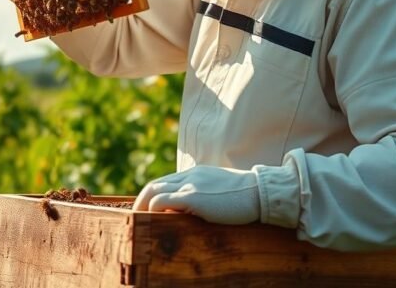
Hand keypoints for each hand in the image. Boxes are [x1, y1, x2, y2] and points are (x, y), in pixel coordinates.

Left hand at [133, 165, 260, 223]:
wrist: (259, 191)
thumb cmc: (245, 196)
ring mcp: (190, 185)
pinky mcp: (193, 197)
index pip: (165, 181)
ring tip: (139, 221)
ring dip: (142, 206)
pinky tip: (154, 221)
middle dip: (140, 201)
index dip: (152, 195)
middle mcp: (189, 176)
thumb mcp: (220, 190)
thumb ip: (205, 193)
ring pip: (153, 191)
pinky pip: (162, 201)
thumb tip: (193, 209)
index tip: (147, 210)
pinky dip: (153, 210)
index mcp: (195, 173)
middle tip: (136, 217)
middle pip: (153, 185)